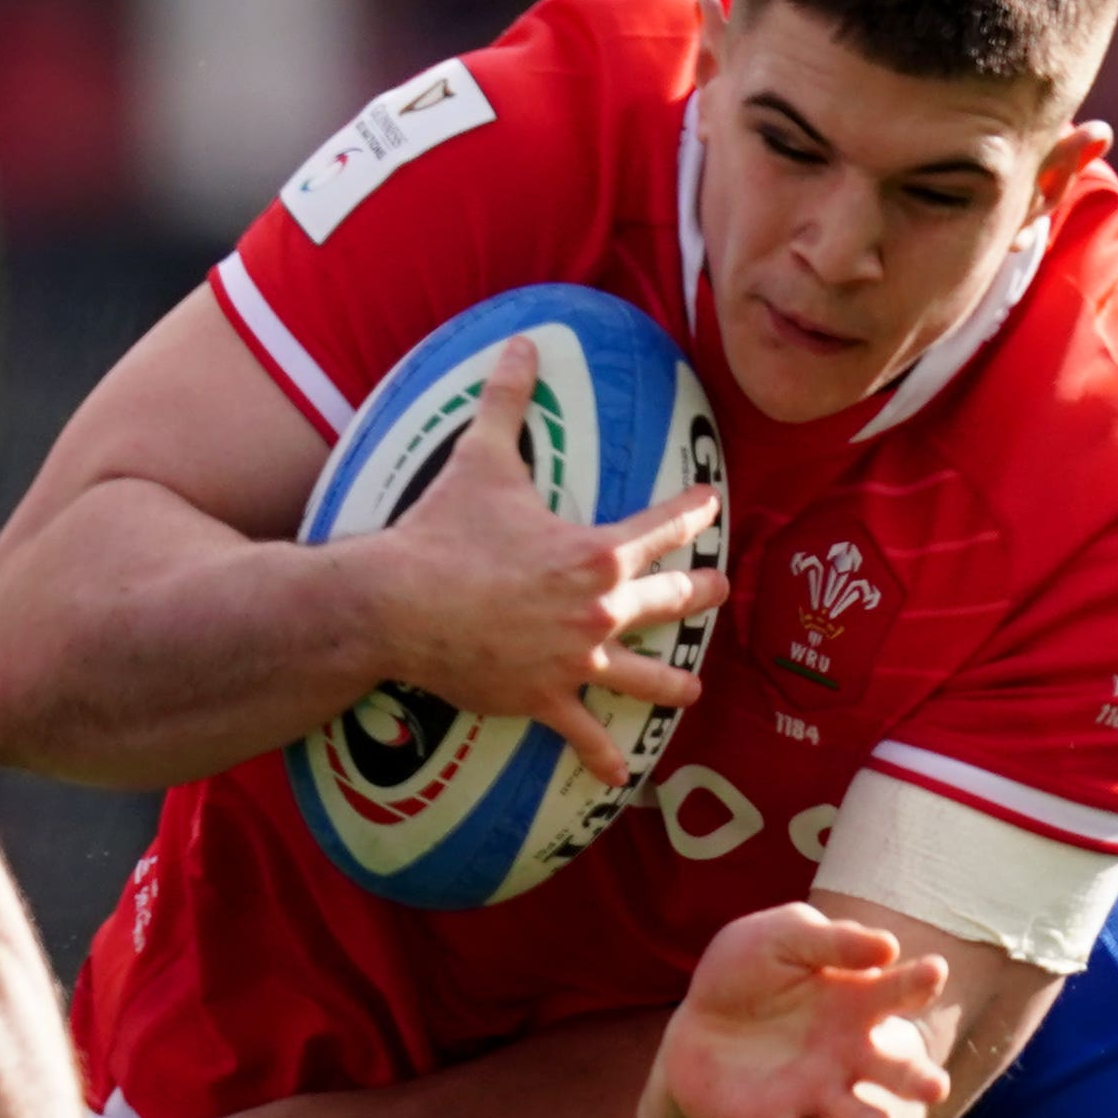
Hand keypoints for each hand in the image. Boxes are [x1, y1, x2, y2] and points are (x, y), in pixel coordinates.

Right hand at [350, 335, 725, 787]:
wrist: (398, 605)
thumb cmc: (442, 531)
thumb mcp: (481, 459)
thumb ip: (508, 401)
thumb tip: (521, 341)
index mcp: (595, 551)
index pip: (664, 527)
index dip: (693, 511)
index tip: (712, 504)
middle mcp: (599, 611)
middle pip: (668, 601)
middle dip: (697, 594)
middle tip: (718, 591)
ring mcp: (576, 662)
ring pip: (644, 677)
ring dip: (671, 682)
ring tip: (690, 689)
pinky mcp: (544, 700)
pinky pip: (584, 736)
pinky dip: (605, 757)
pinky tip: (623, 776)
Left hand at [651, 905, 954, 1117]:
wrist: (692, 1024)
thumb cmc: (744, 972)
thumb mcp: (779, 938)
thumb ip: (830, 942)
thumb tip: (889, 946)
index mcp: (856, 1001)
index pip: (898, 993)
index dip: (918, 983)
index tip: (933, 973)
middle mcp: (849, 1053)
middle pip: (895, 1070)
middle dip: (916, 1080)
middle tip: (935, 1088)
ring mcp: (818, 1092)